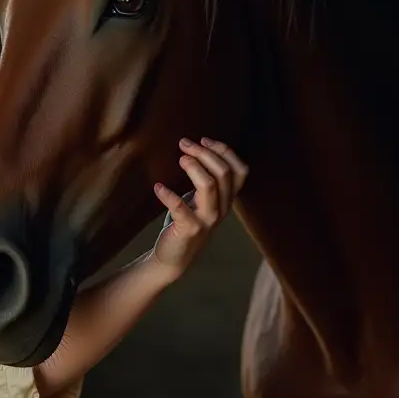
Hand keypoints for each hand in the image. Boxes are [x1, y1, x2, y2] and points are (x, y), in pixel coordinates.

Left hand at [149, 136, 247, 279]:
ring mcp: (207, 220)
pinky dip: (169, 195)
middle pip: (224, 174)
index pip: (240, 171)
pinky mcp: (190, 229)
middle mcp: (222, 209)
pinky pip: (181, 208)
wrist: (173, 257)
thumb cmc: (185, 222)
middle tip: (184, 144)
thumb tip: (195, 148)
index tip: (204, 139)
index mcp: (227, 199)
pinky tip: (158, 187)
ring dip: (195, 168)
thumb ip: (206, 180)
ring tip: (180, 158)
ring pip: (210, 187)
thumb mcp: (200, 200)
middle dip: (205, 153)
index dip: (225, 151)